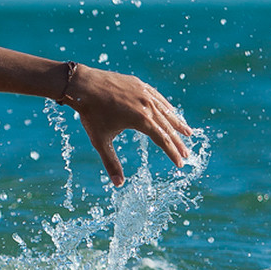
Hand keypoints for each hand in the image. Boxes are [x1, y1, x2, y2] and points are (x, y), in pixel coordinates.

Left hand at [66, 65, 192, 184]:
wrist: (82, 85)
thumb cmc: (91, 114)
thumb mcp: (100, 141)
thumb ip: (111, 163)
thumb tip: (118, 185)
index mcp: (141, 119)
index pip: (163, 139)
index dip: (172, 152)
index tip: (180, 163)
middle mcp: (147, 105)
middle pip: (168, 126)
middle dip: (178, 141)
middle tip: (187, 154)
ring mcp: (144, 93)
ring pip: (166, 110)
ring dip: (177, 122)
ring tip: (188, 132)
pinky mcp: (139, 84)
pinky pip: (158, 97)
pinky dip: (166, 107)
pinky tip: (171, 112)